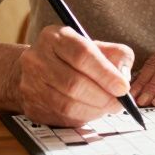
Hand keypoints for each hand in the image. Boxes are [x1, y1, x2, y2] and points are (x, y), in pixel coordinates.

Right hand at [14, 25, 133, 127]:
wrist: (36, 70)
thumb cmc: (72, 58)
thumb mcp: (95, 46)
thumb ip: (116, 55)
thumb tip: (124, 76)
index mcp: (54, 37)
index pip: (82, 54)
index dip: (106, 73)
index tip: (123, 88)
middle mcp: (37, 59)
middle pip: (73, 83)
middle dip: (102, 97)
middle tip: (120, 103)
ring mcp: (30, 84)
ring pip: (67, 104)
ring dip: (94, 109)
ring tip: (108, 107)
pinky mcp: (30, 105)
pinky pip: (61, 117)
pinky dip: (83, 117)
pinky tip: (92, 111)